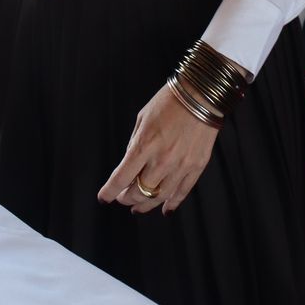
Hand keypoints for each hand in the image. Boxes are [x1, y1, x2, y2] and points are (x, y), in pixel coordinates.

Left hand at [97, 82, 219, 216]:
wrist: (200, 96)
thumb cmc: (169, 102)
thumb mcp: (142, 118)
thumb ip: (135, 143)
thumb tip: (131, 165)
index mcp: (144, 145)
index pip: (122, 177)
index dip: (110, 191)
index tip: (104, 197)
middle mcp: (161, 160)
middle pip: (139, 191)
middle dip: (126, 197)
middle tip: (122, 197)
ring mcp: (180, 166)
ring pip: (159, 196)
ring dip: (145, 205)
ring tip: (137, 208)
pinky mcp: (196, 167)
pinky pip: (182, 192)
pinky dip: (172, 203)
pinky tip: (165, 208)